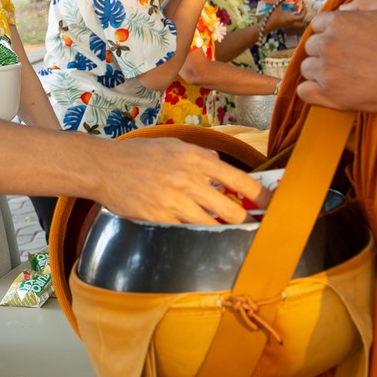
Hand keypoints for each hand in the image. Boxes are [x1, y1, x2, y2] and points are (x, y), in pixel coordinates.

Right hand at [88, 137, 268, 223]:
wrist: (106, 167)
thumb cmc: (140, 156)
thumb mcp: (175, 146)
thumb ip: (202, 157)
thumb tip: (222, 167)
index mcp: (198, 159)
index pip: (242, 182)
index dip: (262, 198)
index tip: (270, 206)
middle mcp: (191, 180)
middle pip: (233, 211)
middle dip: (242, 220)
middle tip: (244, 222)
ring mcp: (176, 201)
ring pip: (213, 225)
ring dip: (219, 228)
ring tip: (219, 227)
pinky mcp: (161, 218)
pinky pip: (188, 230)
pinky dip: (194, 231)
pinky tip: (191, 226)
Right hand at [262, 5, 307, 36]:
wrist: (266, 26)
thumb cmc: (272, 18)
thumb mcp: (276, 8)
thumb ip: (279, 1)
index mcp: (290, 19)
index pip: (302, 17)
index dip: (304, 11)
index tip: (303, 4)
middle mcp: (291, 23)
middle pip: (302, 23)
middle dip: (304, 17)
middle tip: (302, 9)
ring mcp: (289, 25)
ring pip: (298, 23)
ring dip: (299, 17)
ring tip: (297, 9)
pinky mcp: (286, 25)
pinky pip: (293, 22)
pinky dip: (294, 17)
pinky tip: (290, 12)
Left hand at [297, 0, 376, 112]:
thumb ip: (362, 1)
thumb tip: (343, 9)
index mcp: (337, 21)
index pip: (318, 25)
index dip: (330, 32)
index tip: (342, 42)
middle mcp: (327, 44)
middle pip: (312, 46)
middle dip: (325, 51)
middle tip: (345, 59)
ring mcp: (326, 71)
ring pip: (307, 68)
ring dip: (319, 70)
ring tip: (340, 75)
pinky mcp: (329, 95)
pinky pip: (303, 92)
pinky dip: (311, 91)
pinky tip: (326, 90)